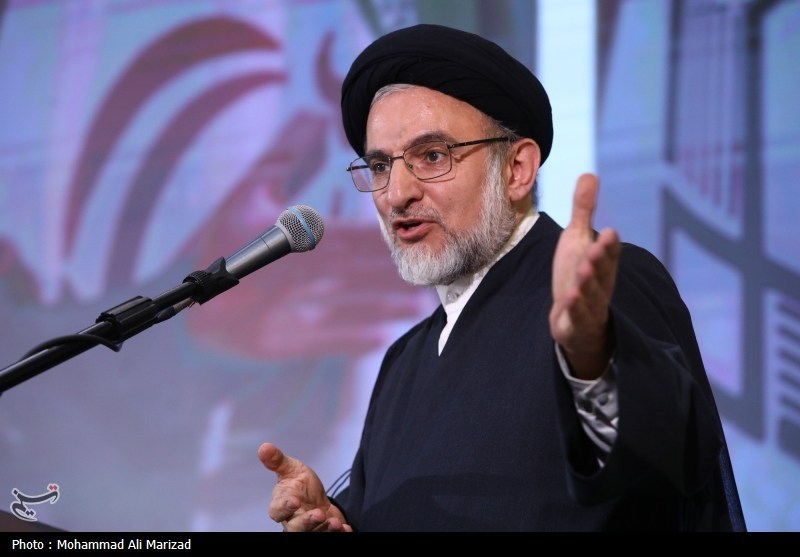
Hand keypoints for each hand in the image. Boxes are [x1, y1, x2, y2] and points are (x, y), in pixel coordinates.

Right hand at [258, 442, 352, 531]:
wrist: (317, 497)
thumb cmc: (299, 484)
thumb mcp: (291, 469)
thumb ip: (278, 461)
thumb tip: (263, 446)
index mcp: (281, 505)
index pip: (277, 511)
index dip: (284, 507)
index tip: (294, 501)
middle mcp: (293, 520)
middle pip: (295, 528)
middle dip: (307, 522)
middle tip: (319, 515)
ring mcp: (309, 528)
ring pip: (312, 534)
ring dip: (324, 529)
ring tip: (335, 523)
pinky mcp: (323, 532)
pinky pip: (329, 536)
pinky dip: (338, 534)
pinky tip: (345, 529)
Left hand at [549, 173, 621, 379]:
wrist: (576, 322)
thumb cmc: (578, 277)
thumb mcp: (577, 241)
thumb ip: (583, 211)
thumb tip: (589, 173)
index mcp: (601, 265)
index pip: (607, 254)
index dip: (608, 245)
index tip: (609, 231)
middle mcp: (599, 286)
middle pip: (601, 274)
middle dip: (600, 261)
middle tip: (597, 248)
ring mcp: (589, 307)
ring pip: (592, 296)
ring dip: (588, 285)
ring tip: (582, 272)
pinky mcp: (575, 325)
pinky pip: (577, 318)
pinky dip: (575, 310)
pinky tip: (569, 299)